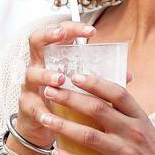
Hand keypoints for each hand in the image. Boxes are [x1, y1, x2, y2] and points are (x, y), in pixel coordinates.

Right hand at [16, 18, 132, 154]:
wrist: (42, 127)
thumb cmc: (64, 99)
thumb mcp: (80, 85)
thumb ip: (100, 78)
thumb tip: (127, 76)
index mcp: (54, 57)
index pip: (59, 33)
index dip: (72, 28)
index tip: (91, 31)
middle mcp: (39, 65)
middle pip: (36, 41)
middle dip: (48, 35)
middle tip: (61, 35)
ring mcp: (30, 85)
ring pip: (32, 74)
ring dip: (46, 75)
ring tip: (60, 79)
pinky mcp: (26, 106)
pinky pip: (32, 106)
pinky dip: (41, 111)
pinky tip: (49, 116)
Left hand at [37, 72, 154, 154]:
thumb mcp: (145, 130)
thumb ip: (125, 115)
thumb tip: (100, 97)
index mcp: (140, 118)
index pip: (117, 93)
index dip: (95, 82)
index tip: (75, 75)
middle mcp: (132, 132)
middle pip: (97, 109)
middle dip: (69, 98)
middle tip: (49, 91)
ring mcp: (125, 153)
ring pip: (87, 135)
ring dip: (62, 125)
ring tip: (44, 118)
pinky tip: (56, 152)